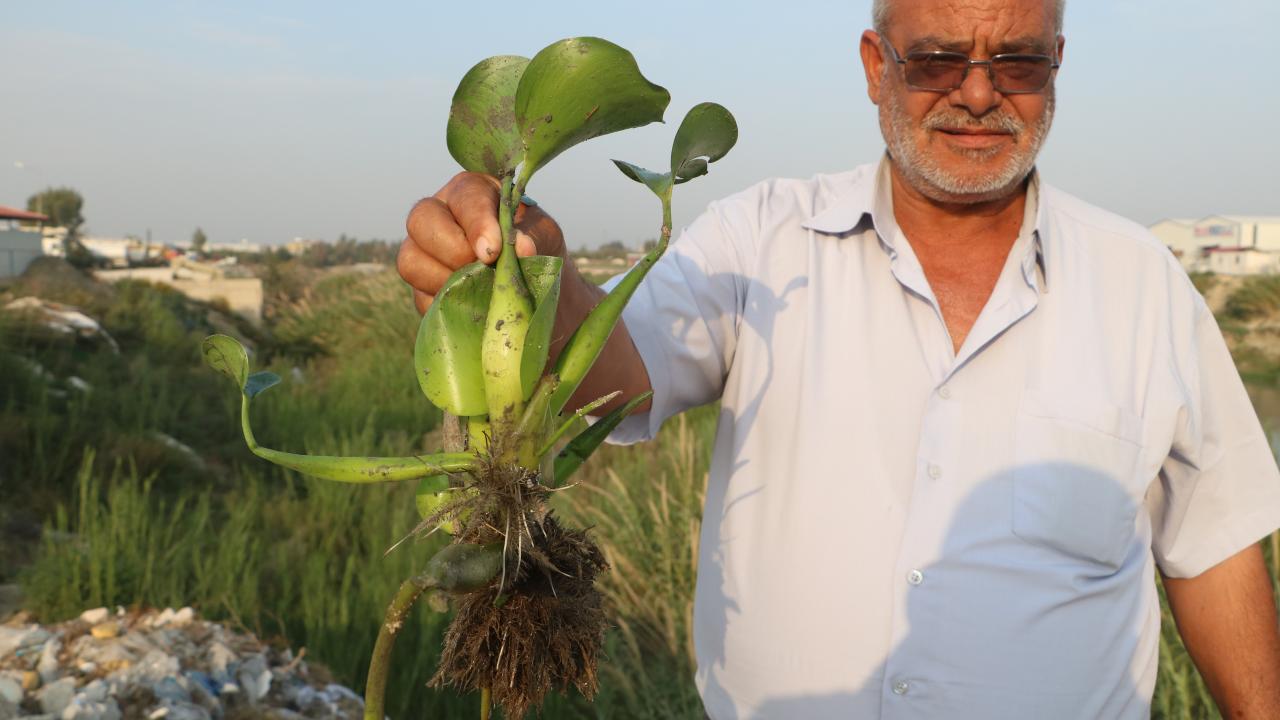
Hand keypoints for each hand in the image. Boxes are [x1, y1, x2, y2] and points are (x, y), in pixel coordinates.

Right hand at [398, 172, 565, 312]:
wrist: (532, 283)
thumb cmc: (535, 246)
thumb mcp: (543, 234)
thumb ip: (533, 236)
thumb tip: (522, 248)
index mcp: (472, 192)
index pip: (465, 198)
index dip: (476, 224)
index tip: (492, 252)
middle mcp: (439, 215)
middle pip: (419, 220)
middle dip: (452, 249)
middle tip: (483, 268)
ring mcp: (424, 251)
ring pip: (410, 261)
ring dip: (445, 279)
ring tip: (479, 288)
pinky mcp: (422, 287)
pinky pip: (419, 298)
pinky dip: (446, 304)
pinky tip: (472, 305)